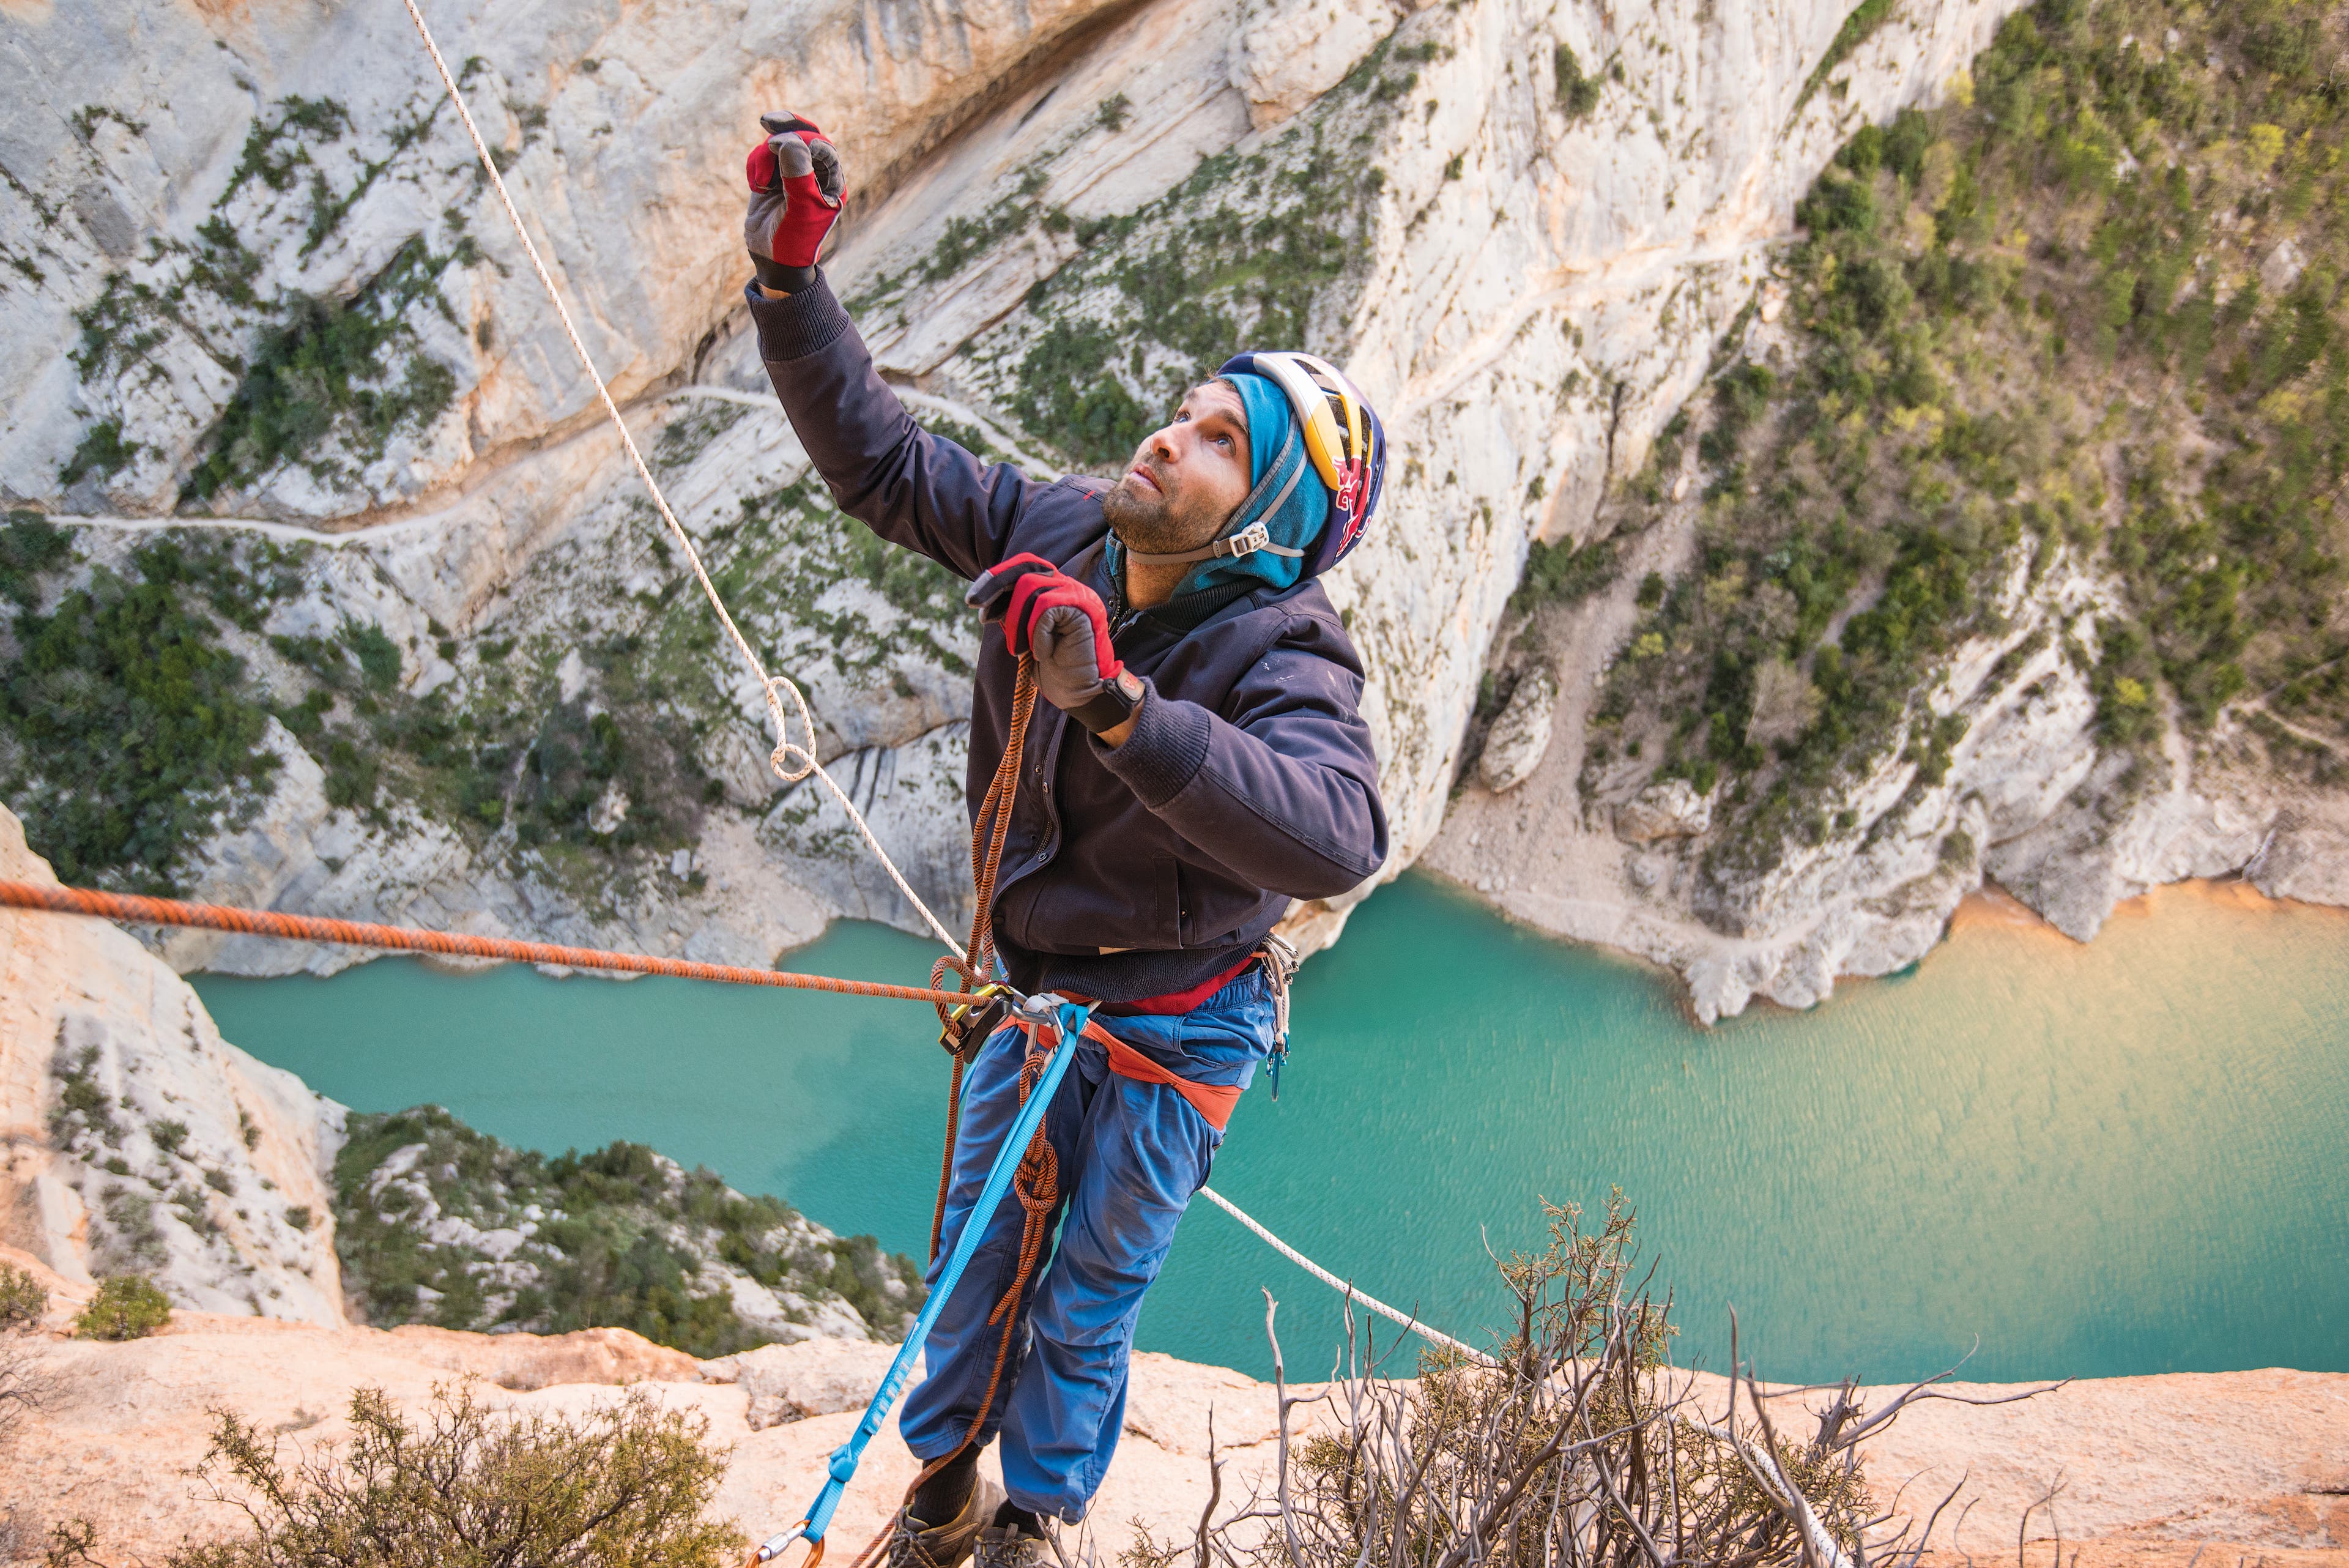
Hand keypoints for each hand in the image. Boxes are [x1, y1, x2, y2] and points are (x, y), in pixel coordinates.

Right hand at [745, 111, 842, 293]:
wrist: (774, 260)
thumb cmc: (795, 239)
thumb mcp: (800, 208)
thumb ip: (797, 174)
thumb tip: (787, 139)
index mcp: (831, 180)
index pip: (822, 146)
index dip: (802, 140)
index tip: (780, 145)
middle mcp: (814, 173)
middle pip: (803, 134)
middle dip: (785, 127)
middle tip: (767, 121)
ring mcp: (791, 173)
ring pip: (777, 144)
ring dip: (764, 157)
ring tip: (760, 183)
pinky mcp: (771, 176)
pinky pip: (761, 156)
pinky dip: (755, 165)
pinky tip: (756, 186)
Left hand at [966, 555, 1143, 735]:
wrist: (1080, 693)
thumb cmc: (1054, 667)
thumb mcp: (1024, 634)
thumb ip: (1013, 610)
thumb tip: (984, 593)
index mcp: (1056, 589)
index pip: (1024, 566)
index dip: (995, 577)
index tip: (973, 600)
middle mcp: (1068, 586)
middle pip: (1025, 569)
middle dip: (995, 587)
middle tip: (980, 615)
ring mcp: (1078, 595)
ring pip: (1031, 588)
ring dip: (1017, 623)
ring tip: (1020, 650)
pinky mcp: (1084, 609)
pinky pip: (1045, 608)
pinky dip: (1037, 634)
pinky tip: (1045, 653)